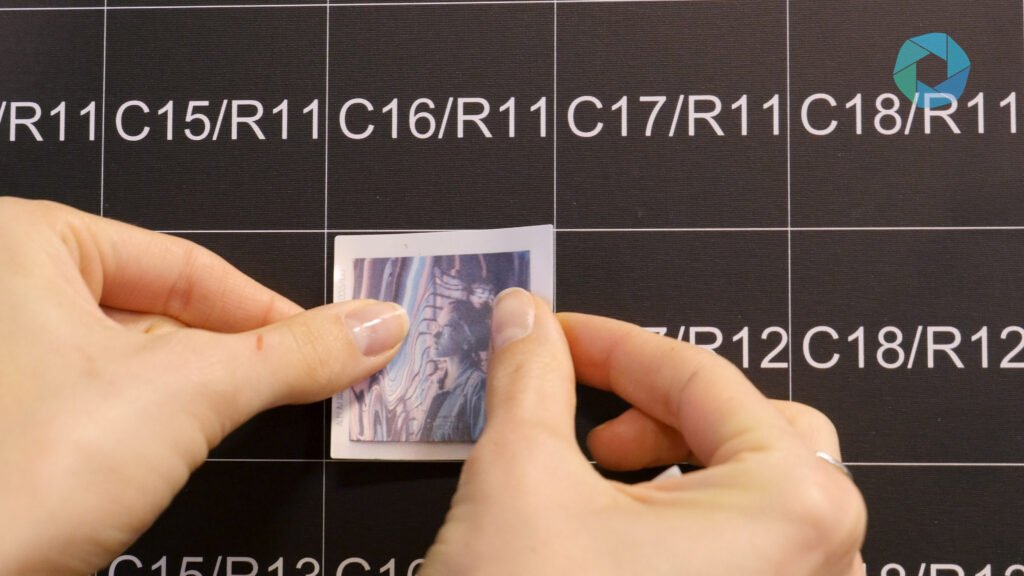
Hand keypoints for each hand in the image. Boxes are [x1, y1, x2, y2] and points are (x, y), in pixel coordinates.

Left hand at [0, 198, 408, 574]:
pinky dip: (143, 421)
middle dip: (228, 358)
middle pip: (159, 312)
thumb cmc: (15, 479)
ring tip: (220, 426)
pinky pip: (93, 398)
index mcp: (17, 242)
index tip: (323, 344)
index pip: (185, 265)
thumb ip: (291, 355)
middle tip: (295, 385)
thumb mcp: (186, 394)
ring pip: (128, 360)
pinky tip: (161, 453)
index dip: (268, 311)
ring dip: (189, 395)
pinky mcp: (6, 420)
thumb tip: (371, 328)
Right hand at [422, 288, 865, 574]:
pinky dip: (680, 517)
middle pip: (747, 427)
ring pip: (749, 489)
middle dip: (656, 405)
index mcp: (794, 507)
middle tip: (585, 409)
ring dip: (669, 460)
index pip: (700, 378)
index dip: (610, 343)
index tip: (556, 333)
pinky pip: (740, 548)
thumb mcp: (521, 477)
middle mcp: (820, 562)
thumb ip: (531, 378)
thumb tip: (524, 322)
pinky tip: (614, 531)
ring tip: (597, 473)